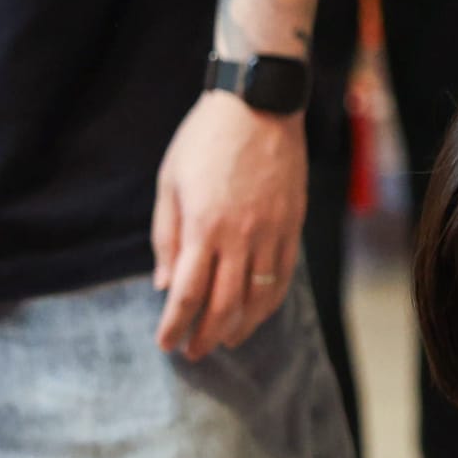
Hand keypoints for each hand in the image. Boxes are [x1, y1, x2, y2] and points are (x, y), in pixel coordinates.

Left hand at [152, 88, 307, 359]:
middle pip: (222, 304)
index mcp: (203, 226)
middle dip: (205, 335)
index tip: (166, 344)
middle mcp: (239, 236)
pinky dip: (269, 302)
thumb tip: (164, 283)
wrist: (260, 105)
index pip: (186, 293)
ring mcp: (270, 232)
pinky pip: (282, 276)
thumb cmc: (206, 139)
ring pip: (257, 297)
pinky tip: (256, 313)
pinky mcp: (292, 225)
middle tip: (193, 353)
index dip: (175, 325)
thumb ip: (166, 236)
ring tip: (224, 340)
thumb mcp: (170, 181)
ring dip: (239, 326)